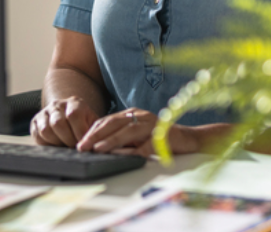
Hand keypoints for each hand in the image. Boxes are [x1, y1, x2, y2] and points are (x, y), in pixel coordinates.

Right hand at [30, 96, 99, 146]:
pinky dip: (47, 144)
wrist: (69, 119)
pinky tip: (56, 146)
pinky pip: (38, 136)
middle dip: (68, 140)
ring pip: (46, 130)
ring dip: (57, 143)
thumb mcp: (92, 124)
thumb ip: (94, 132)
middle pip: (58, 123)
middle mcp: (57, 104)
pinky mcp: (35, 122)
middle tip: (75, 148)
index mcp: (74, 103)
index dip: (79, 133)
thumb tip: (94, 146)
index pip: (74, 115)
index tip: (84, 145)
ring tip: (66, 147)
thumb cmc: (84, 125)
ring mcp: (45, 112)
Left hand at [76, 108, 200, 155]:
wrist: (189, 139)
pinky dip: (132, 151)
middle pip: (114, 123)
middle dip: (96, 135)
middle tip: (82, 146)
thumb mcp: (138, 135)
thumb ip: (122, 137)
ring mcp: (152, 125)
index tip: (81, 141)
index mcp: (133, 114)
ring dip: (110, 141)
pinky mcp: (163, 136)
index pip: (108, 120)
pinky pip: (145, 145)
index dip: (93, 130)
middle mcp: (141, 116)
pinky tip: (121, 156)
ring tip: (97, 149)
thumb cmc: (160, 138)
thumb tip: (98, 146)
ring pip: (127, 131)